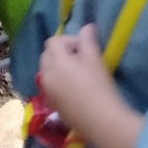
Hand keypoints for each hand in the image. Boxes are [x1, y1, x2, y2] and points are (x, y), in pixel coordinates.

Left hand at [37, 25, 144, 147]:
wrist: (100, 120)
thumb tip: (87, 26)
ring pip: (48, 71)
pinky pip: (50, 87)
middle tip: (81, 61)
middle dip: (61, 53)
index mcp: (56, 61)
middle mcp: (46, 74)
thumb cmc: (98, 86)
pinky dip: (58, 83)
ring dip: (58, 68)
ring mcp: (47, 91)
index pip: (53, 41)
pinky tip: (75, 91)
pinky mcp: (51, 104)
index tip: (84, 49)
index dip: (68, 41)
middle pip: (47, 55)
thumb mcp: (95, 59)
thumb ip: (88, 40)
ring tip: (78, 75)